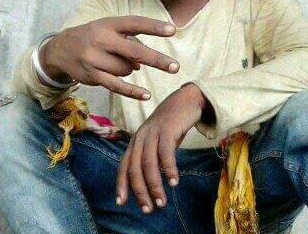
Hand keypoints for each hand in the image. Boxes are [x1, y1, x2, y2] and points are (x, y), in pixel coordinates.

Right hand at [40, 16, 179, 99]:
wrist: (60, 49)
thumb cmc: (94, 36)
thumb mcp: (109, 29)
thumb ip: (128, 41)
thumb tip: (142, 63)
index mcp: (109, 24)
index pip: (135, 23)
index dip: (154, 26)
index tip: (172, 30)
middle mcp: (102, 40)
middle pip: (135, 51)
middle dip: (156, 60)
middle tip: (175, 67)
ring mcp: (95, 59)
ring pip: (127, 69)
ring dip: (130, 68)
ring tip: (118, 61)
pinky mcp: (92, 76)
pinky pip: (117, 86)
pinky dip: (132, 91)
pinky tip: (146, 95)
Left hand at [115, 83, 206, 212]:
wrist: (186, 99)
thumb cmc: (172, 123)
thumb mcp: (158, 141)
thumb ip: (152, 157)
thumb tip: (150, 182)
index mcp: (136, 140)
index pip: (124, 165)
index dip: (122, 184)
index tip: (122, 203)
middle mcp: (141, 136)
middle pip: (135, 167)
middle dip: (140, 191)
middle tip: (148, 209)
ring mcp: (153, 132)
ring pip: (149, 163)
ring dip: (154, 185)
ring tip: (161, 201)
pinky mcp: (167, 129)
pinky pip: (165, 152)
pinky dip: (168, 169)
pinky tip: (173, 181)